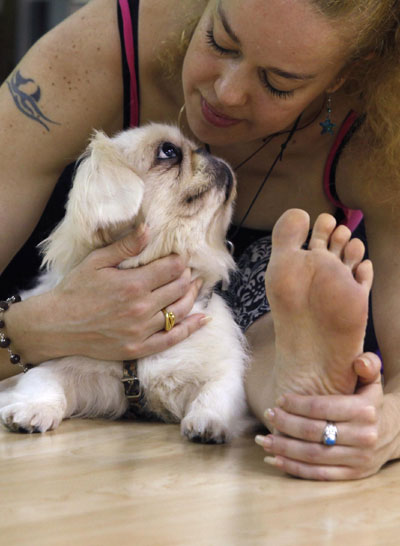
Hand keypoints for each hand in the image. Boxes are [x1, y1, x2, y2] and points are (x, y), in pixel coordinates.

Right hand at [11, 225, 205, 362]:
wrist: (57, 325)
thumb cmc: (75, 290)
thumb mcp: (97, 261)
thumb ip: (125, 247)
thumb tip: (149, 228)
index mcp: (133, 284)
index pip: (172, 268)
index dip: (181, 260)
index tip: (180, 257)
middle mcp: (141, 308)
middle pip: (179, 288)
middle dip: (187, 276)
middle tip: (189, 270)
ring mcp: (142, 331)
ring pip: (180, 311)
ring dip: (192, 296)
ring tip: (196, 286)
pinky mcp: (139, 348)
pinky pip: (172, 339)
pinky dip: (191, 328)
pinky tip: (203, 319)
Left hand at [255, 352, 391, 479]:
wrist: (394, 434)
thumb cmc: (371, 402)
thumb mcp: (373, 382)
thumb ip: (368, 365)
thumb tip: (360, 362)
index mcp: (365, 410)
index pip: (323, 408)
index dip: (297, 404)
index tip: (279, 400)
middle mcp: (364, 436)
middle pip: (314, 432)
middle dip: (286, 424)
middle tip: (267, 415)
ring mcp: (359, 459)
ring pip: (313, 455)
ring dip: (284, 448)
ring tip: (262, 439)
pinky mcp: (352, 475)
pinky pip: (319, 474)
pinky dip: (293, 468)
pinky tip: (274, 459)